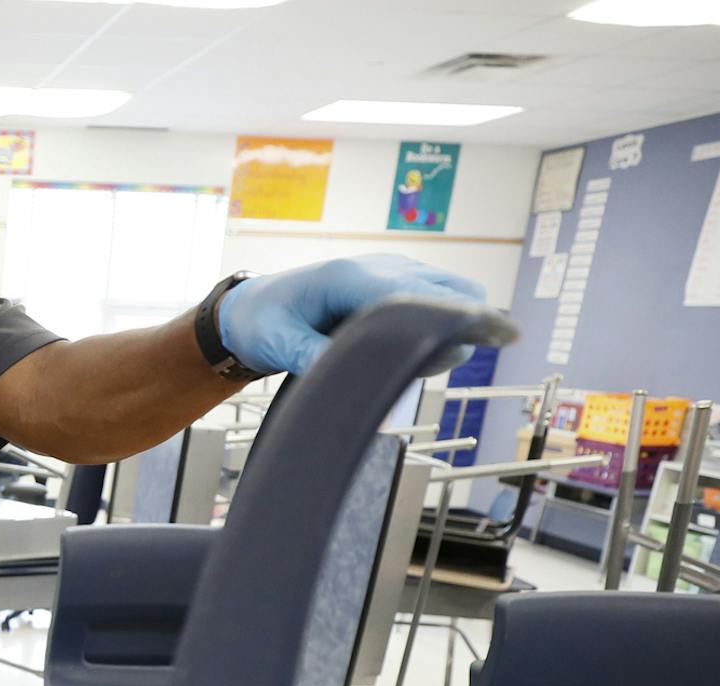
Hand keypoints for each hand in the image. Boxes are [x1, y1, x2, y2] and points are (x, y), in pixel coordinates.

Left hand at [217, 254, 487, 377]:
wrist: (253, 307)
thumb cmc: (263, 322)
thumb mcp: (277, 343)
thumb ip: (313, 358)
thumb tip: (352, 384)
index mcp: (350, 276)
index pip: (417, 294)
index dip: (448, 320)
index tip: (466, 347)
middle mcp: (381, 267)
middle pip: (455, 292)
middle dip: (450, 333)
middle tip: (416, 367)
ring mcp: (395, 272)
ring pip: (457, 295)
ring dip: (447, 331)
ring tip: (405, 360)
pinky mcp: (399, 285)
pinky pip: (442, 301)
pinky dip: (439, 328)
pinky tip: (404, 351)